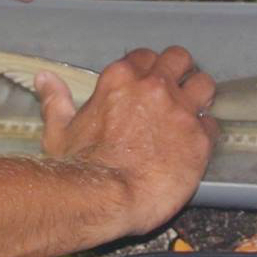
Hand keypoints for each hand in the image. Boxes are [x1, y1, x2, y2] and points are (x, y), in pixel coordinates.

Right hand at [38, 46, 217, 233]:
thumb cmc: (78, 168)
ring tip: (191, 114)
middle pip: (180, 59)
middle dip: (179, 73)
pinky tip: (194, 146)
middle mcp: (155, 87)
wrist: (105, 199)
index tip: (148, 84)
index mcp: (122, 78)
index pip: (146, 56)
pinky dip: (204, 133)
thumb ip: (56, 100)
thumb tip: (44, 78)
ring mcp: (181, 111)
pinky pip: (212, 125)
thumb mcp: (59, 131)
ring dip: (199, 97)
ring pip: (205, 84)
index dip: (148, 70)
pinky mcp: (200, 139)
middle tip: (175, 92)